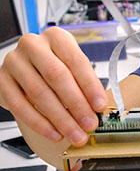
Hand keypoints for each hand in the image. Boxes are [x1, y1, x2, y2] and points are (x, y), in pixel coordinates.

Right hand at [0, 27, 106, 145]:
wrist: (25, 67)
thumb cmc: (55, 65)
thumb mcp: (72, 67)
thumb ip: (85, 84)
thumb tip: (98, 109)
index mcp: (56, 37)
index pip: (76, 61)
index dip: (90, 86)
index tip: (100, 106)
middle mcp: (33, 45)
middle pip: (57, 77)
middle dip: (76, 105)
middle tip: (89, 124)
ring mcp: (14, 62)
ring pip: (39, 93)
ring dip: (60, 119)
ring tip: (75, 133)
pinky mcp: (1, 81)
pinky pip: (20, 106)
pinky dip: (39, 123)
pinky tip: (54, 133)